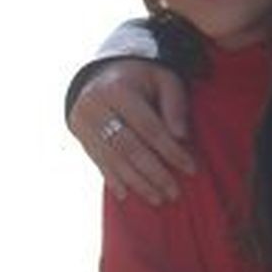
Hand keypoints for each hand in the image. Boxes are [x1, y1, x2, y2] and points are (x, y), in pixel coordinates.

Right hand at [68, 59, 194, 204]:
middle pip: (129, 148)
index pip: (149, 128)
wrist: (103, 73)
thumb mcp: (164, 79)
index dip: (171, 150)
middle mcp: (96, 108)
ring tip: (158, 198)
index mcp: (118, 91)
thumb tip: (181, 137)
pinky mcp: (80, 135)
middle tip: (174, 192)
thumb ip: (174, 104)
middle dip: (154, 173)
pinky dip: (113, 179)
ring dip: (137, 182)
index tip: (191, 169)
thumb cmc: (143, 78)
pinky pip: (97, 161)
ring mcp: (84, 123)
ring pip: (112, 159)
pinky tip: (127, 195)